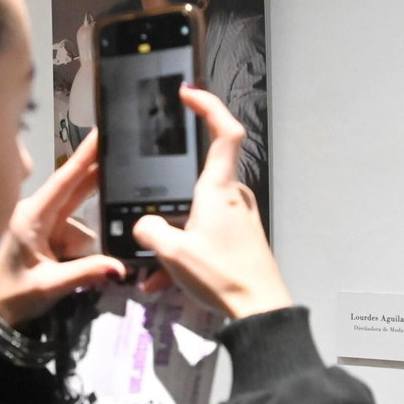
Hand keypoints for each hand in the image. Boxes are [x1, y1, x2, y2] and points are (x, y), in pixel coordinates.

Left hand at [0, 131, 124, 326]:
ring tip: (69, 265)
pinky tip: (72, 265)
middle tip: (125, 156)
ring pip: (81, 217)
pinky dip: (83, 247)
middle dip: (98, 175)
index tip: (101, 134)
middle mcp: (38, 212)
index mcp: (32, 217)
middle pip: (75, 187)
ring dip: (87, 241)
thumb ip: (85, 274)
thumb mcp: (50, 287)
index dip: (84, 157)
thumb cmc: (16, 296)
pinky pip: (78, 231)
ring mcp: (45, 221)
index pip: (63, 182)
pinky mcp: (51, 232)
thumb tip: (120, 267)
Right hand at [133, 86, 289, 319]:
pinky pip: (205, 237)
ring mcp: (240, 218)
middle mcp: (233, 196)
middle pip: (200, 178)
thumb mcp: (172, 252)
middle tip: (148, 216)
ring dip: (173, 238)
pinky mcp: (242, 239)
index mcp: (219, 188)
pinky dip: (185, 254)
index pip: (224, 132)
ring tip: (152, 271)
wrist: (259, 311)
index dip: (209, 106)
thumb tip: (144, 226)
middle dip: (170, 197)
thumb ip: (149, 231)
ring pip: (197, 215)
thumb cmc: (222, 274)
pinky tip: (165, 283)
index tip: (189, 93)